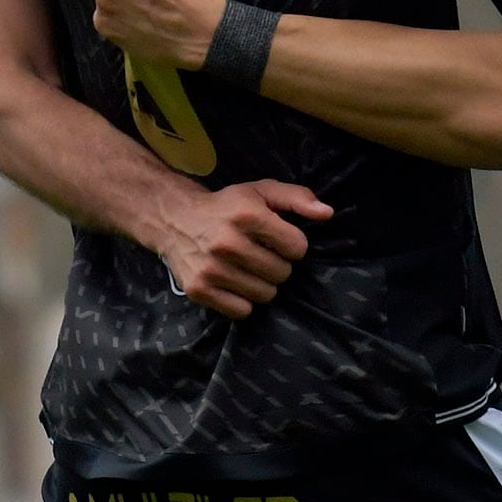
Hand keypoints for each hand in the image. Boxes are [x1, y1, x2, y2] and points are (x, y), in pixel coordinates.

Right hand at [150, 179, 332, 319]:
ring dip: (262, 284)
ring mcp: (212, 269)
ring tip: (248, 268)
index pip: (297, 248)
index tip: (278, 239)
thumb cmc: (227, 206)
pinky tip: (235, 282)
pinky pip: (242, 310)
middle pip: (282, 273)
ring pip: (265, 295)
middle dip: (278, 265)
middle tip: (261, 254)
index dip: (293, 244)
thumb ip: (297, 198)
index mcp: (247, 216)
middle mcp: (228, 243)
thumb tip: (327, 213)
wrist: (174, 219)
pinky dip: (243, 301)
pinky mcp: (199, 290)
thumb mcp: (261, 191)